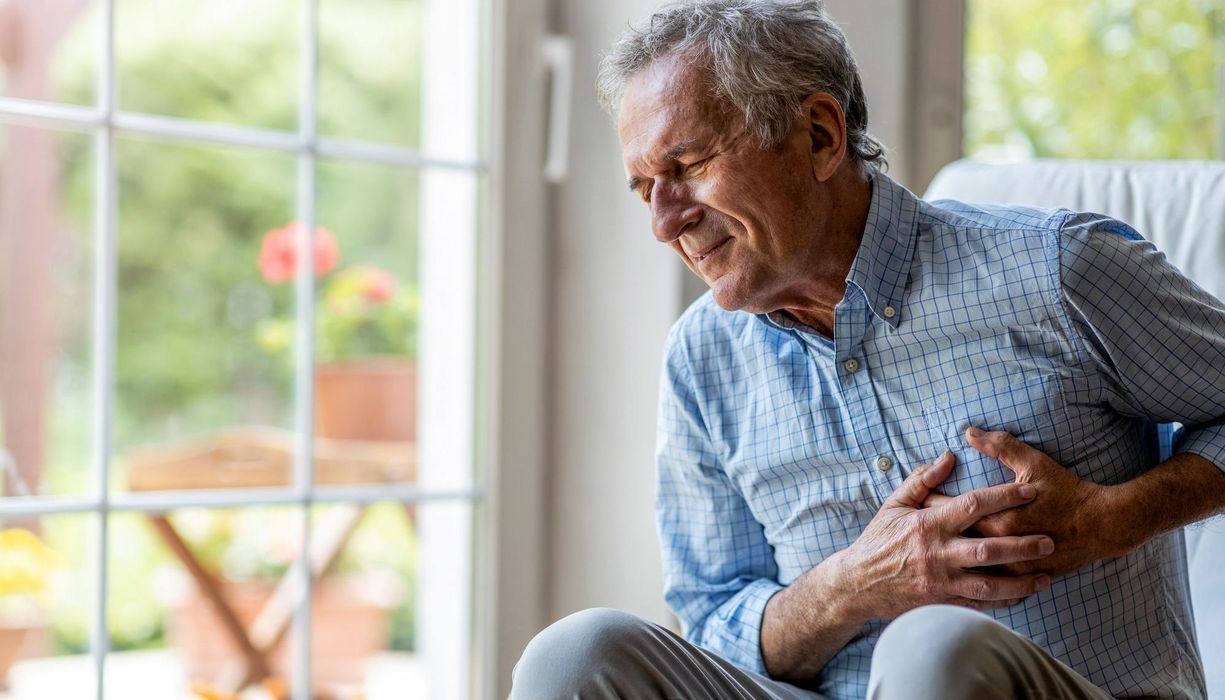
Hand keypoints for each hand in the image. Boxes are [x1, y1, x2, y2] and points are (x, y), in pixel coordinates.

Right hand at [832, 450, 1053, 622]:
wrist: (858, 583)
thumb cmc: (878, 540)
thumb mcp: (894, 504)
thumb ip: (923, 480)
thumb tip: (948, 455)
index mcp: (928, 524)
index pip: (972, 506)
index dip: (1004, 497)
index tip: (1029, 490)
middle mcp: (937, 553)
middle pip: (988, 549)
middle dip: (1021, 545)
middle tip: (1049, 539)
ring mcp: (941, 581)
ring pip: (989, 583)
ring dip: (1020, 581)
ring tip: (1046, 575)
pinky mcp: (941, 602)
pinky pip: (978, 603)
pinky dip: (1003, 601)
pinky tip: (1022, 595)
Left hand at [922, 427, 1127, 576]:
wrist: (1103, 525)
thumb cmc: (1067, 491)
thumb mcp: (1034, 462)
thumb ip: (1000, 445)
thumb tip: (969, 432)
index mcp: (1000, 517)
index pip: (953, 511)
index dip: (932, 503)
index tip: (917, 500)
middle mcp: (1004, 546)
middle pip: (957, 540)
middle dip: (935, 533)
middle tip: (914, 528)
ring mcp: (1015, 567)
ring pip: (971, 568)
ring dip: (952, 559)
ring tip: (931, 551)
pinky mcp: (1025, 579)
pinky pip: (993, 584)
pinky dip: (974, 578)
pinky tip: (958, 574)